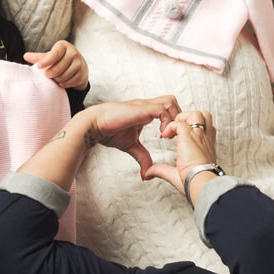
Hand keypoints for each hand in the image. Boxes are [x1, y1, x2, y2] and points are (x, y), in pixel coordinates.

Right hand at [17, 96, 180, 189]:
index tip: (171, 137)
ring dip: (174, 117)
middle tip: (174, 133)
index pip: (168, 108)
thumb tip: (147, 173)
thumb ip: (142, 156)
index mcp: (146, 111)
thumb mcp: (131, 146)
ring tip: (168, 134)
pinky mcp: (142, 109)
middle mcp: (147, 105)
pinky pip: (162, 110)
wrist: (95, 125)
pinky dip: (166, 121)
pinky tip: (161, 135)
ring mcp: (145, 105)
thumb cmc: (109, 131)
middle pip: (172, 101)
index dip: (173, 120)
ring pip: (170, 101)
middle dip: (178, 116)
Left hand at [24, 40, 88, 90]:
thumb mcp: (50, 56)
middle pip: (58, 68)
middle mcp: (73, 52)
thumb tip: (25, 56)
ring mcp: (80, 62)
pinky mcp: (83, 73)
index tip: (39, 67)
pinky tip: (62, 81)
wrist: (77, 66)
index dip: (46, 61)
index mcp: (63, 46)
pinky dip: (64, 84)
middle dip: (51, 74)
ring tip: (55, 78)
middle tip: (47, 75)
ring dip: (57, 80)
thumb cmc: (60, 59)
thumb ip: (39, 57)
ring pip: (64, 76)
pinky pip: (70, 82)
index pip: (55, 54)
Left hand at [145, 110, 217, 193]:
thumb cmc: (194, 183)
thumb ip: (161, 170)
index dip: (192, 128)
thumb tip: (148, 173)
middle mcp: (204, 139)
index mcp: (205, 147)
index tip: (179, 138)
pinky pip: (178, 123)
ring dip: (182, 118)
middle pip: (204, 117)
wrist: (201, 185)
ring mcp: (198, 135)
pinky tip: (165, 136)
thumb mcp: (176, 174)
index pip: (205, 129)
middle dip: (189, 118)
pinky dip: (170, 126)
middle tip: (177, 129)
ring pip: (195, 115)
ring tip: (172, 130)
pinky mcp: (189, 135)